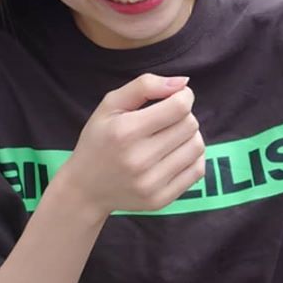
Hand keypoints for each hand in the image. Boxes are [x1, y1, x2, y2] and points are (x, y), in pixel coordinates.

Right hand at [64, 73, 205, 217]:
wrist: (85, 189)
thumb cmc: (99, 140)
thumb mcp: (110, 104)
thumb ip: (145, 86)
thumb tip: (184, 83)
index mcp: (125, 131)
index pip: (179, 107)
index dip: (184, 96)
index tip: (177, 97)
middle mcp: (139, 159)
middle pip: (190, 125)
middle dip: (184, 115)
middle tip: (168, 118)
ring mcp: (151, 183)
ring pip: (197, 147)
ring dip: (190, 136)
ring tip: (172, 136)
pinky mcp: (160, 199)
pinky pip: (197, 170)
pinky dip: (192, 157)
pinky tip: (175, 154)